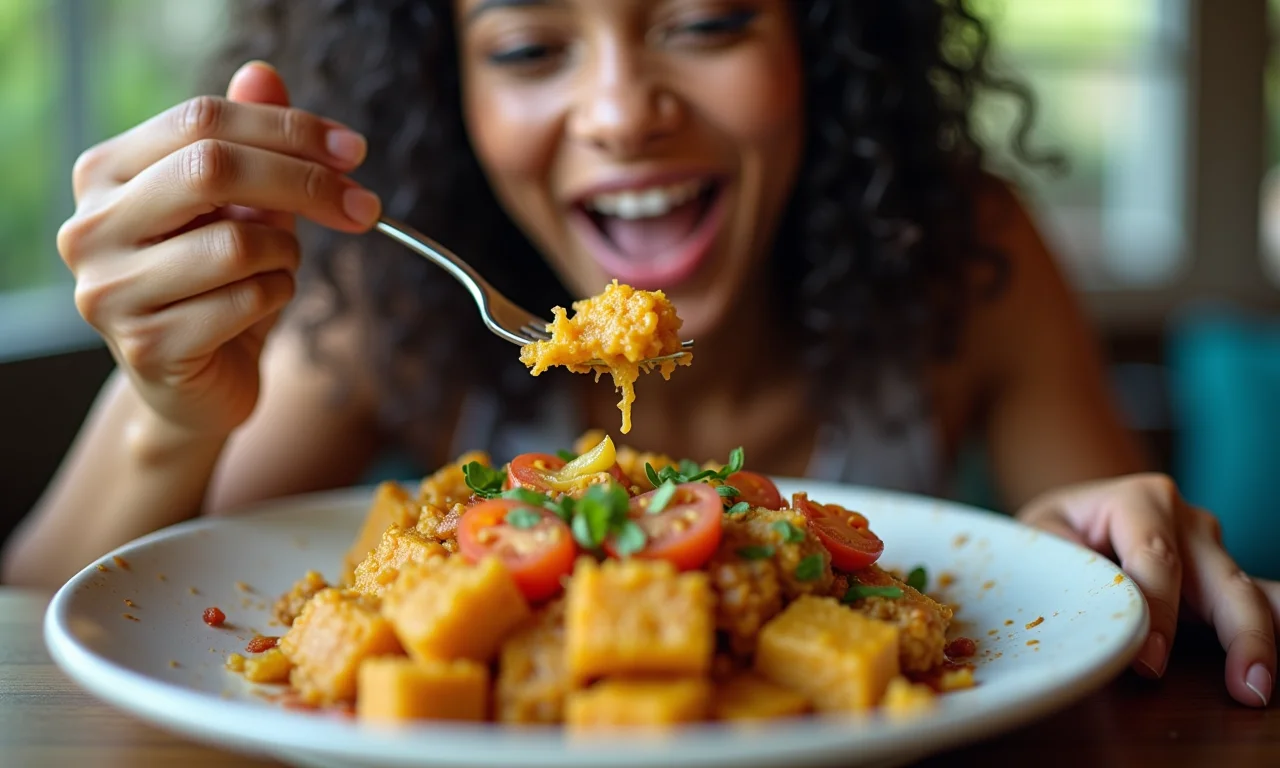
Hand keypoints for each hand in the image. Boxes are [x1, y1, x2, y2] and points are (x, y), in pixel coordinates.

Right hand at [56, 61, 380, 436]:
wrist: (196, 384)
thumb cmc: (217, 285)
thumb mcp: (240, 205)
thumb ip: (247, 141)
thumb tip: (263, 74)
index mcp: (105, 174)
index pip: (201, 120)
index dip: (287, 128)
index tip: (352, 152)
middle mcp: (91, 227)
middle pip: (212, 168)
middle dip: (304, 182)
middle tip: (364, 207)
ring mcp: (110, 290)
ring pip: (237, 242)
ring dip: (286, 255)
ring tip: (277, 269)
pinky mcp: (147, 346)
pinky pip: (247, 300)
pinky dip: (277, 297)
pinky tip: (260, 308)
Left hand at [1018, 473, 1277, 706]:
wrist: (1079, 515)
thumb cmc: (1060, 527)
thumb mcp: (1042, 531)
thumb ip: (1062, 559)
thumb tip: (1082, 604)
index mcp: (1141, 499)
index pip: (1156, 559)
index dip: (1155, 613)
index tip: (1149, 662)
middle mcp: (1188, 521)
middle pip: (1222, 579)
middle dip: (1240, 634)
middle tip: (1246, 686)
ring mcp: (1213, 549)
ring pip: (1248, 593)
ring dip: (1262, 639)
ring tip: (1265, 683)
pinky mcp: (1223, 577)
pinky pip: (1262, 600)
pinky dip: (1274, 625)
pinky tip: (1276, 660)